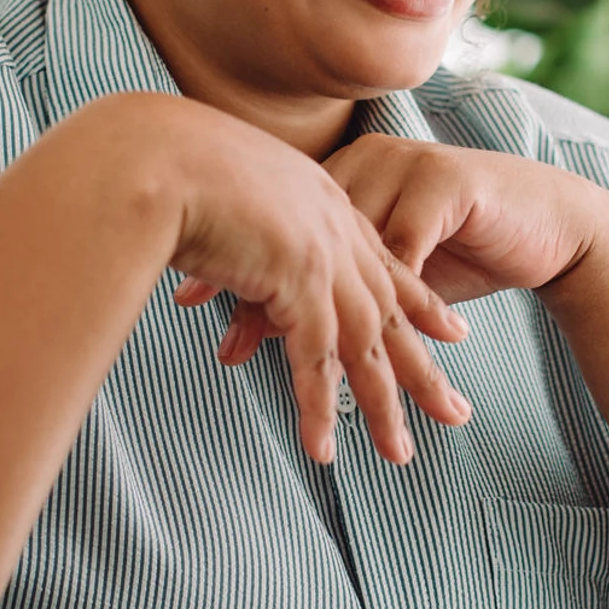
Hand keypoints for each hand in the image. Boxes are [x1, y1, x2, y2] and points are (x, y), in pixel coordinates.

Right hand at [140, 101, 472, 464]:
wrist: (155, 153)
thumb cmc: (165, 164)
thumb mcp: (222, 188)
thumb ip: (240, 221)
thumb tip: (225, 245)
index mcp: (321, 200)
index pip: (381, 260)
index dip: (418, 300)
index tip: (450, 330)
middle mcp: (333, 227)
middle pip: (390, 310)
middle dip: (422, 366)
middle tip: (454, 412)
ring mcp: (320, 255)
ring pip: (365, 344)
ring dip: (383, 404)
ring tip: (398, 454)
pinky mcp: (298, 282)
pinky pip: (315, 359)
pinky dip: (319, 407)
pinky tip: (324, 448)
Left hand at [215, 135, 608, 361]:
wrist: (548, 222)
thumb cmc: (463, 245)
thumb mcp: (387, 265)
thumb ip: (329, 281)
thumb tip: (257, 320)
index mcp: (345, 174)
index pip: (278, 220)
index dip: (235, 262)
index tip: (190, 300)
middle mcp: (369, 164)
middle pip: (303, 232)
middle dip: (262, 292)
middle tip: (223, 341)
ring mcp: (407, 170)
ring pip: (349, 248)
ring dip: (319, 308)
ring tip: (285, 355)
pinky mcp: (447, 188)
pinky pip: (405, 250)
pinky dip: (382, 299)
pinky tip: (361, 334)